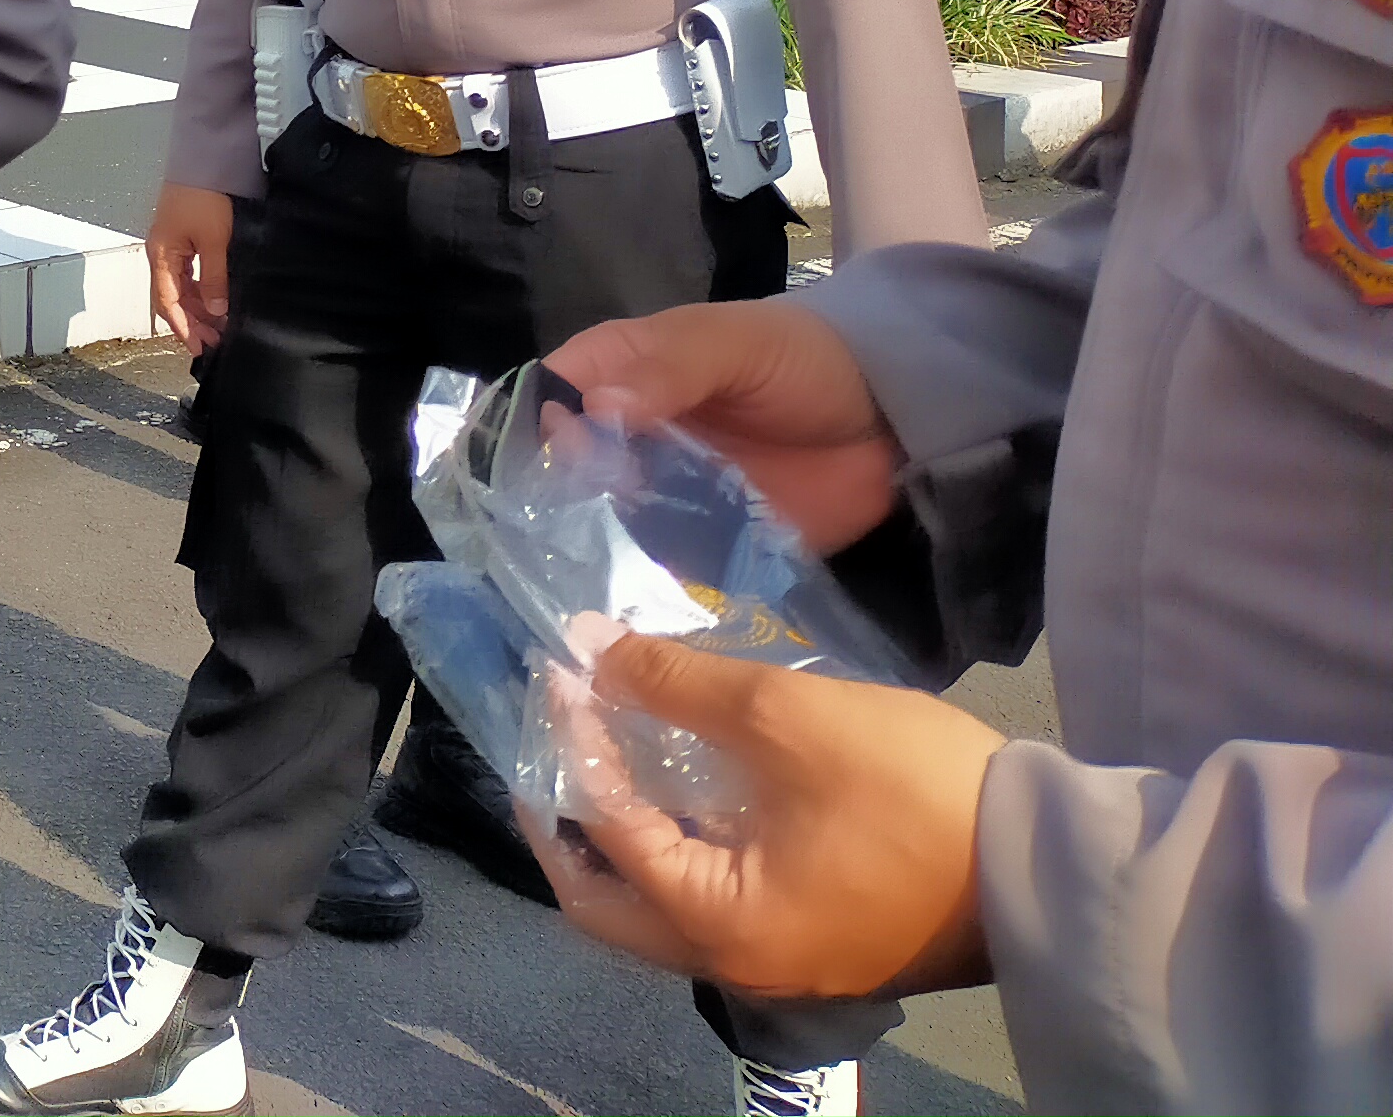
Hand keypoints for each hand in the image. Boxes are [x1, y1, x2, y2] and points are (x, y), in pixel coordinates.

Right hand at [148, 182, 236, 352]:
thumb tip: (217, 310)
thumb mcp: (214, 241)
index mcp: (161, 255)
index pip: (167, 302)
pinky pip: (186, 275)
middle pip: (170, 298)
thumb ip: (214, 278)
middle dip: (191, 322)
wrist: (204, 161)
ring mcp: (170, 247)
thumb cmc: (204, 196)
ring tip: (218, 325)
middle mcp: (160, 254)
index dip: (182, 328)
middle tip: (214, 341)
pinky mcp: (181, 239)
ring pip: (179, 288)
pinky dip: (200, 291)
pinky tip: (215, 300)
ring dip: (196, 308)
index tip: (198, 347)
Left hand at [528, 630, 1001, 1000]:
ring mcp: (779, 961)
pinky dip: (677, 848)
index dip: (571, 744)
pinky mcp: (816, 943)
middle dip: (567, 818)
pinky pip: (712, 903)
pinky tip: (681, 783)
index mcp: (716, 924)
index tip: (562, 669)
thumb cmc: (915, 791)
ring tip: (611, 748)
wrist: (1051, 861)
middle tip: (560, 736)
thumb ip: (680, 685)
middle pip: (606, 903)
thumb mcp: (789, 717)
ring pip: (657, 907)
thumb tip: (593, 650)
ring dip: (623, 834)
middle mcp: (734, 962)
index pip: (602, 831)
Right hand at [545, 300, 901, 556]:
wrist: (891, 419)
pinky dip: (645, 577)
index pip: (549, 397)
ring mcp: (659, 492)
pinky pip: (655, 564)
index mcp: (617, 371)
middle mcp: (624, 435)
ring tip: (603, 564)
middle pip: (561, 469)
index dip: (538, 426)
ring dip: (596, 542)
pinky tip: (640, 590)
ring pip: (597, 520)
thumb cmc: (802, 359)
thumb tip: (593, 408)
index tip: (557, 459)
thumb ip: (669, 370)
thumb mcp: (735, 345)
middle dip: (560, 496)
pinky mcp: (698, 543)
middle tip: (585, 520)